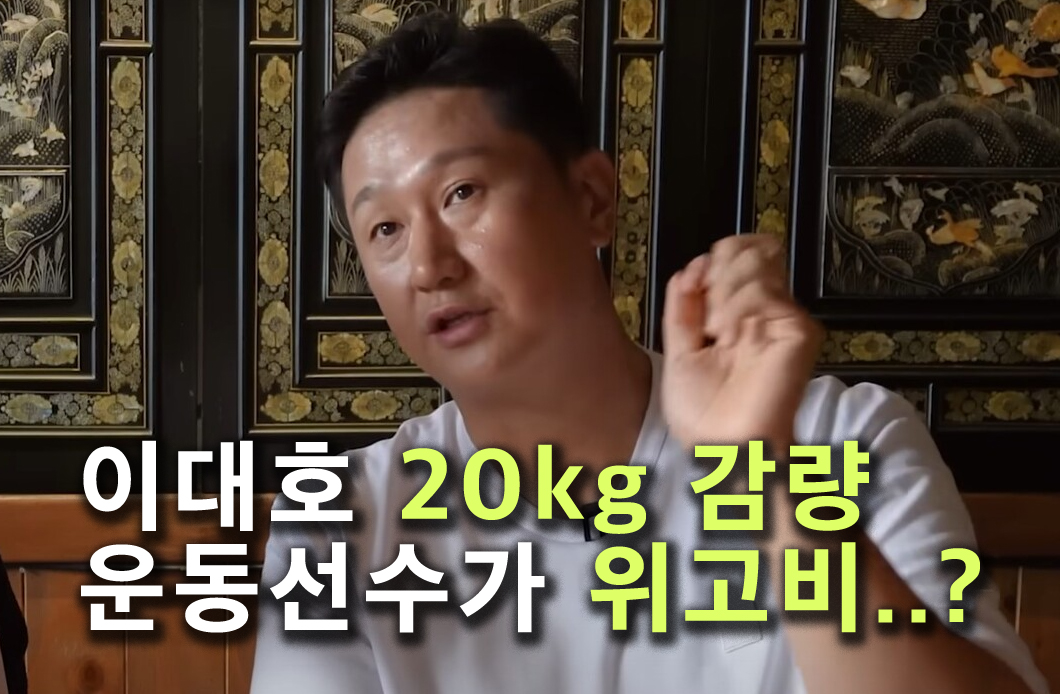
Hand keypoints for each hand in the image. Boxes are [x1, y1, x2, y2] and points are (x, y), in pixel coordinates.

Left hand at [660, 234, 823, 451]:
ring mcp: (783, 320)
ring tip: (717, 332)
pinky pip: (764, 291)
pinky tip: (728, 335)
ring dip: (723, 292)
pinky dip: (736, 306)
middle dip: (718, 269)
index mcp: (738, 318)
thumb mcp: (678, 350)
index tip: (695, 284)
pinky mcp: (798, 331)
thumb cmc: (704, 416)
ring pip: (755, 263)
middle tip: (707, 313)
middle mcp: (764, 315)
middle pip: (750, 250)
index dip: (714, 259)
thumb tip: (693, 266)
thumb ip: (683, 305)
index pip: (737, 257)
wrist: (720, 448)